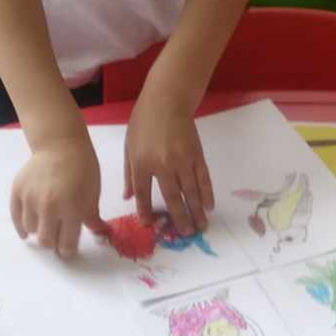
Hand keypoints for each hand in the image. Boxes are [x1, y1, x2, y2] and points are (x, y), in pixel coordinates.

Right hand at [10, 136, 102, 256]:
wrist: (61, 145)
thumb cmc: (83, 170)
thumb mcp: (93, 195)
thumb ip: (93, 219)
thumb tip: (101, 238)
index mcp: (72, 209)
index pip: (66, 245)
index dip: (68, 250)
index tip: (68, 249)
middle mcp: (49, 206)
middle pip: (46, 242)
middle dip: (53, 243)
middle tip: (56, 237)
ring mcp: (31, 198)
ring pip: (30, 230)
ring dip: (38, 231)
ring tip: (45, 224)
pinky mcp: (17, 191)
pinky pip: (16, 217)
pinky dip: (21, 226)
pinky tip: (27, 230)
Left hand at [124, 88, 213, 236]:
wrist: (167, 100)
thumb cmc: (143, 122)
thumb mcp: (129, 146)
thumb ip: (129, 173)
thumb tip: (126, 197)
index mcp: (141, 163)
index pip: (143, 193)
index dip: (146, 211)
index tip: (150, 225)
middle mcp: (162, 165)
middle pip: (172, 197)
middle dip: (179, 218)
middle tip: (186, 235)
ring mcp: (182, 160)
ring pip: (191, 191)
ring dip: (197, 211)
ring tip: (201, 227)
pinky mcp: (197, 155)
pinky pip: (203, 178)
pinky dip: (207, 193)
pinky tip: (209, 206)